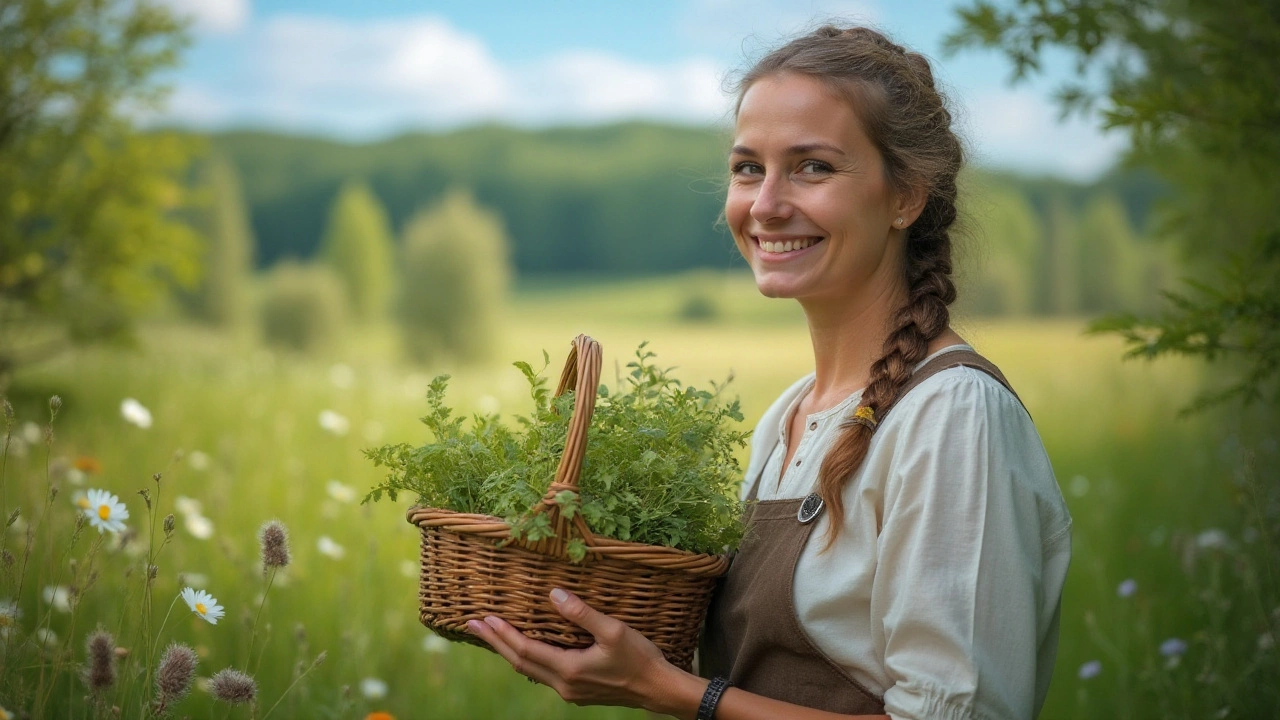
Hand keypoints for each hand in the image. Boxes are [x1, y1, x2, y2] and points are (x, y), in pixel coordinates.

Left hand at [466, 588, 690, 709]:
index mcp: (569, 669)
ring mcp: (569, 691)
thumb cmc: (639, 658)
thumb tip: (553, 594)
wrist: (657, 689)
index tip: (483, 619)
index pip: (524, 650)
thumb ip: (581, 613)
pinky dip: (527, 659)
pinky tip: (526, 650)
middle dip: (495, 642)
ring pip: (529, 670)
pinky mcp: (577, 692)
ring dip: (508, 651)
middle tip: (472, 625)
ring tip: (493, 635)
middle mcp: (564, 685)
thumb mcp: (613, 631)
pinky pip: (543, 674)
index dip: (502, 634)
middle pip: (519, 663)